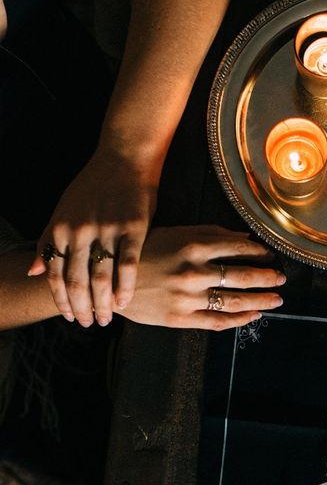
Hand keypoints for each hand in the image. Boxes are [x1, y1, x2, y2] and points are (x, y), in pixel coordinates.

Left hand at [29, 145, 160, 326]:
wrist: (124, 159)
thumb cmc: (92, 186)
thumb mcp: (62, 211)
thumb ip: (47, 240)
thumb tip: (33, 271)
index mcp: (61, 228)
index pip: (56, 274)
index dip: (61, 299)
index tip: (69, 316)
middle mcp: (81, 231)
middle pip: (77, 281)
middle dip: (82, 308)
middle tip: (89, 324)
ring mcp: (107, 230)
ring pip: (101, 278)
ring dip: (103, 304)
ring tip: (107, 319)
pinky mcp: (134, 229)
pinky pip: (129, 266)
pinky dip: (126, 288)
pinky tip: (126, 302)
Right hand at [117, 226, 284, 328]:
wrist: (110, 281)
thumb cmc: (144, 252)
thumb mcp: (175, 234)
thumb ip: (210, 234)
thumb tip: (246, 239)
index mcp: (192, 246)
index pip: (237, 249)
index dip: (259, 254)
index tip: (271, 256)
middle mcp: (193, 271)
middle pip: (242, 276)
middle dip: (267, 278)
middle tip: (282, 278)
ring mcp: (188, 297)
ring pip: (235, 301)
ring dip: (261, 300)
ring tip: (276, 299)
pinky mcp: (181, 318)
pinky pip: (218, 321)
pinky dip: (240, 319)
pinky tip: (254, 315)